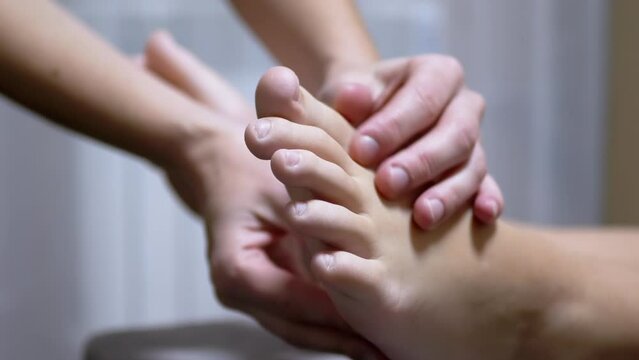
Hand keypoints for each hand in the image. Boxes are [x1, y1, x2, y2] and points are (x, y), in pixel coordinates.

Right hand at [137, 31, 383, 358]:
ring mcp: (247, 295)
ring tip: (380, 349)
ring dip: (337, 338)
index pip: (298, 304)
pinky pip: (297, 314)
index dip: (339, 320)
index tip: (376, 330)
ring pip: (299, 329)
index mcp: (237, 270)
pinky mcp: (260, 290)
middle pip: (298, 329)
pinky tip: (358, 329)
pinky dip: (327, 322)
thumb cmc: (248, 170)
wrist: (218, 162)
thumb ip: (314, 229)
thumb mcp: (285, 191)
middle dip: (343, 341)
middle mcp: (237, 291)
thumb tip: (353, 268)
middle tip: (388, 353)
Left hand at [319, 56, 503, 228]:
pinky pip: (487, 187)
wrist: (365, 122)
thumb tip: (353, 97)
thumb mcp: (348, 92)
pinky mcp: (476, 173)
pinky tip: (483, 217)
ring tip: (423, 216)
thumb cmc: (356, 105)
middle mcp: (464, 105)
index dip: (395, 125)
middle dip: (422, 161)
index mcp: (438, 74)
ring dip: (449, 192)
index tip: (361, 151)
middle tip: (387, 184)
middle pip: (457, 132)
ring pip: (473, 165)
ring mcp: (475, 141)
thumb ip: (351, 96)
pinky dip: (487, 201)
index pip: (424, 96)